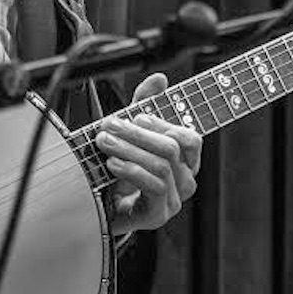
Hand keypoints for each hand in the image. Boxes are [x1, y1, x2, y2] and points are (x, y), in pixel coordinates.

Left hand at [99, 72, 201, 236]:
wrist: (101, 207)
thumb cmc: (120, 170)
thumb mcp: (131, 133)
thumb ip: (144, 104)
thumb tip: (160, 78)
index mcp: (184, 161)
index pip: (190, 138)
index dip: (164, 123)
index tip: (137, 115)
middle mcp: (185, 180)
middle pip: (171, 148)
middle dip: (137, 132)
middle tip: (109, 125)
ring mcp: (174, 199)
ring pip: (161, 165)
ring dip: (129, 149)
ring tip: (104, 142)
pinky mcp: (159, 215)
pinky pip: (154, 187)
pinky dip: (131, 171)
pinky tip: (112, 164)